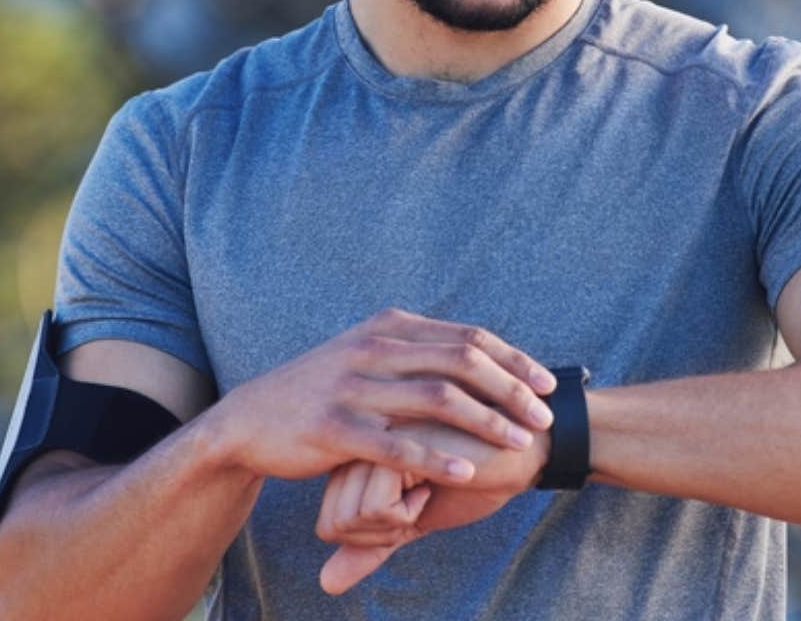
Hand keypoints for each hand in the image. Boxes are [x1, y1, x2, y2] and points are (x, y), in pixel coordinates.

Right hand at [211, 308, 555, 486]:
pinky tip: (467, 474)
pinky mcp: (334, 427)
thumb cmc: (323, 390)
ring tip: (519, 443)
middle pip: (462, 361)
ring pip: (437, 399)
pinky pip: (397, 445)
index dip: (514, 360)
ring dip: (486, 421)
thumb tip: (479, 351)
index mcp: (390, 326)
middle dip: (511, 388)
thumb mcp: (369, 354)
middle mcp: (374, 347)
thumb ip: (417, 348)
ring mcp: (353, 386)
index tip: (549, 384)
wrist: (251, 420)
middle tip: (544, 416)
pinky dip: (438, 459)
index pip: (468, 337)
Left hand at [315, 421, 549, 593]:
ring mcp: (370, 439)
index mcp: (354, 453)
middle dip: (384, 532)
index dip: (373, 536)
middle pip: (333, 524)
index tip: (411, 506)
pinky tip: (441, 479)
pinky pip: (376, 508)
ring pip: (350, 518)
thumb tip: (326, 585)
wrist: (523, 452)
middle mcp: (354, 440)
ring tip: (431, 486)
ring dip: (399, 521)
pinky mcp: (392, 442)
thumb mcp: (413, 521)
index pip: (328, 524)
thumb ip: (368, 547)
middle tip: (422, 499)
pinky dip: (411, 511)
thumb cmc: (472, 479)